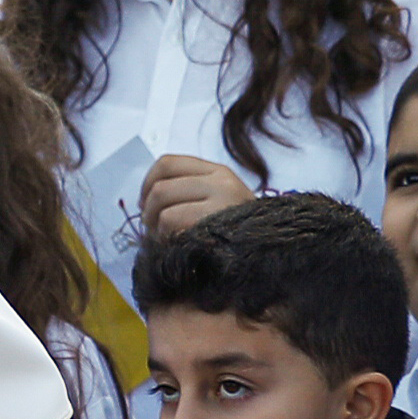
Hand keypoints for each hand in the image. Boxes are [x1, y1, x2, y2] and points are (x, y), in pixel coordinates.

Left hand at [139, 154, 254, 236]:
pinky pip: (171, 224)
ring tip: (165, 240)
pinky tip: (176, 247)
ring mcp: (221, 202)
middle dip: (148, 211)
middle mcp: (221, 181)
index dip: (147, 182)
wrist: (271, 255)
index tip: (145, 202)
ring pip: (163, 207)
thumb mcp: (219, 201)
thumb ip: (190, 191)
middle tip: (153, 228)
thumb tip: (148, 198)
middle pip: (160, 187)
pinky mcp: (215, 224)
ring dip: (156, 228)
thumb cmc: (239, 234)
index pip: (168, 163)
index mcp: (219, 171)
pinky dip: (165, 238)